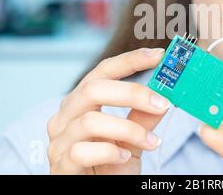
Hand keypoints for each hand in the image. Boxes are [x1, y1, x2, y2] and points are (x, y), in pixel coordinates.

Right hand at [47, 48, 169, 173]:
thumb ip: (143, 117)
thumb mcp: (133, 139)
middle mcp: (65, 117)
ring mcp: (59, 142)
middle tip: (162, 103)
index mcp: (81, 103)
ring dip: (129, 130)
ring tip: (151, 142)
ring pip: (90, 121)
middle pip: (93, 89)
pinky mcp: (60, 167)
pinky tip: (123, 157)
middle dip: (132, 93)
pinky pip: (82, 152)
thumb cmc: (111, 167)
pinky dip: (109, 152)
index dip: (129, 60)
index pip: (102, 72)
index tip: (158, 55)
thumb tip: (163, 93)